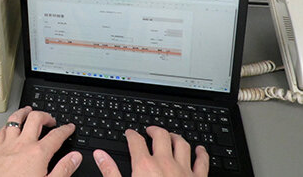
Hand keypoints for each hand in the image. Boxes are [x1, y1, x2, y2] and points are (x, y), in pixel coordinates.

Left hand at [0, 106, 81, 176]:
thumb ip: (63, 169)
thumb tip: (75, 158)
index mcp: (38, 153)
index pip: (56, 135)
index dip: (65, 129)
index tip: (69, 127)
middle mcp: (22, 145)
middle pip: (35, 119)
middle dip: (45, 115)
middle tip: (51, 119)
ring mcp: (7, 145)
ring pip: (15, 119)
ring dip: (24, 112)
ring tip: (29, 110)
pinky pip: (2, 130)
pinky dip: (8, 124)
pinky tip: (10, 126)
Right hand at [93, 126, 208, 176]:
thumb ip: (110, 171)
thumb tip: (100, 155)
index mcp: (145, 166)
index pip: (136, 141)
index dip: (131, 134)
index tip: (130, 134)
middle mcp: (165, 163)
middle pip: (161, 136)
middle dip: (154, 130)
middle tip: (149, 130)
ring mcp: (183, 171)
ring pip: (182, 144)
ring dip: (175, 137)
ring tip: (170, 136)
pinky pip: (202, 162)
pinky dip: (201, 153)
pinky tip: (200, 149)